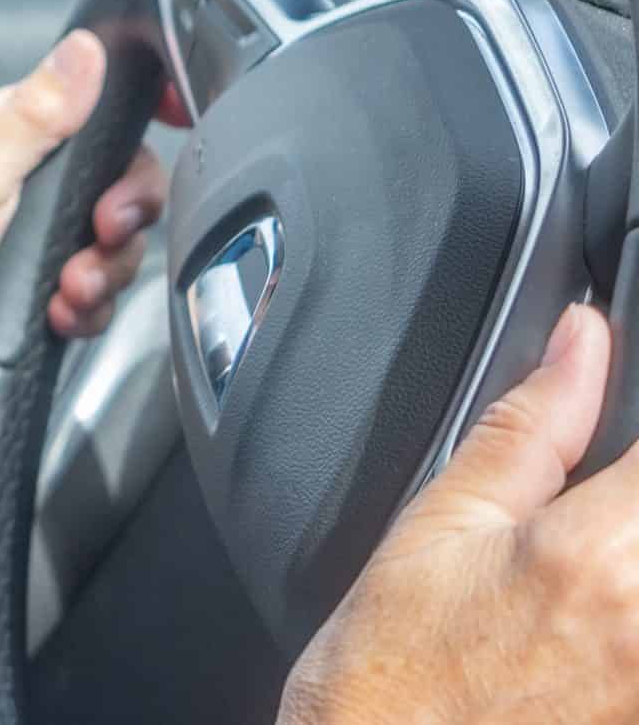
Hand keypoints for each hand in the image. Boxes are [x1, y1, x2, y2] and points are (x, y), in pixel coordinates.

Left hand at [0, 30, 164, 558]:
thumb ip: (34, 116)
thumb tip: (83, 50)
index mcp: (3, 133)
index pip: (94, 106)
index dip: (138, 115)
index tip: (171, 122)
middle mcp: (23, 180)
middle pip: (121, 180)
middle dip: (126, 213)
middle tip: (102, 232)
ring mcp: (33, 237)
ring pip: (116, 242)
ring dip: (105, 270)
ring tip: (67, 288)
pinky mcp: (38, 287)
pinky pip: (99, 293)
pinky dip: (89, 308)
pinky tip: (59, 314)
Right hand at [280, 303, 638, 724]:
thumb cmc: (395, 673)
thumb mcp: (441, 526)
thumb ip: (530, 427)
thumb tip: (582, 337)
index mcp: (600, 555)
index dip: (638, 427)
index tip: (617, 452)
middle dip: (631, 494)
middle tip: (597, 504)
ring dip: (632, 541)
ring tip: (589, 566)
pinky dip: (631, 605)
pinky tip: (600, 614)